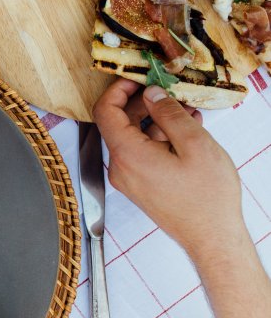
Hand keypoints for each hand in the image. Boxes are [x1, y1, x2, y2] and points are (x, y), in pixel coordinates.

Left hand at [92, 78, 245, 263]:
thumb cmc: (207, 199)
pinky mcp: (140, 185)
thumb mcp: (195, 145)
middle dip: (143, 103)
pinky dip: (160, 139)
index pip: (105, 111)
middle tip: (167, 91)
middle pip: (119, 123)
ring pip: (134, 138)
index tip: (136, 78)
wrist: (212, 239)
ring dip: (156, 121)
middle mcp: (120, 167)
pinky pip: (142, 153)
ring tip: (187, 111)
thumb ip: (169, 114)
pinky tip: (185, 132)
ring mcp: (129, 178)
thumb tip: (151, 93)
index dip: (117, 89)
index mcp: (127, 154)